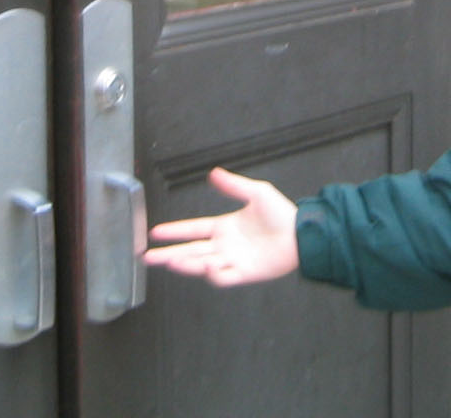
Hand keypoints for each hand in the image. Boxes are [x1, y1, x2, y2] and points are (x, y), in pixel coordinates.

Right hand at [144, 167, 298, 286]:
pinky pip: (225, 277)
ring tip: (172, 261)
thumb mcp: (257, 193)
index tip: (155, 233)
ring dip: (187, 264)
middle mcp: (224, 246)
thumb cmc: (282, 214)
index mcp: (224, 227)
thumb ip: (234, 185)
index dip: (174, 231)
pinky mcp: (245, 273)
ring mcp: (233, 260)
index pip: (193, 230)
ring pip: (203, 265)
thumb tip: (214, 172)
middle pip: (190, 251)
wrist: (302, 234)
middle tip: (148, 257)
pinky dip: (214, 275)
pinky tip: (207, 267)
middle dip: (168, 254)